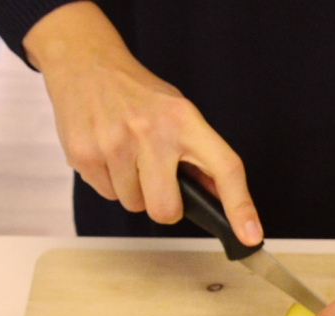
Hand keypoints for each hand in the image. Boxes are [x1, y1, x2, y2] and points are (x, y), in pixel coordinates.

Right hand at [22, 1, 261, 243]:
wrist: (85, 62)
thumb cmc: (139, 93)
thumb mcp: (179, 114)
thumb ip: (200, 157)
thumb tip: (220, 200)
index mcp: (185, 121)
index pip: (224, 168)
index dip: (240, 207)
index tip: (249, 235)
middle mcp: (151, 133)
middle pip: (166, 210)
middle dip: (165, 207)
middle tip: (159, 183)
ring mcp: (115, 144)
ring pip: (134, 205)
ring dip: (134, 190)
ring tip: (128, 156)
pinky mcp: (85, 155)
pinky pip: (107, 195)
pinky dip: (111, 182)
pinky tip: (108, 153)